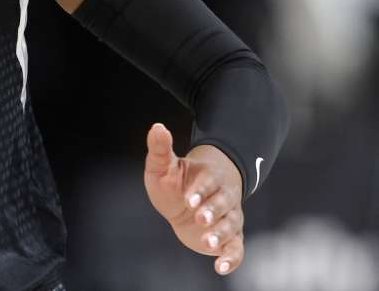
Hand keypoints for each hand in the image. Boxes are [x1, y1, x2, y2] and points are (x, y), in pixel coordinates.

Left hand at [144, 123, 245, 275]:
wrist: (185, 202)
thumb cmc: (175, 181)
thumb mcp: (163, 166)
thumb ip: (161, 148)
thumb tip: (157, 126)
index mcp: (208, 178)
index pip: (209, 182)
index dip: (200, 190)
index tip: (188, 198)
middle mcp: (223, 198)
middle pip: (224, 203)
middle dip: (213, 211)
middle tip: (200, 218)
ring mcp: (228, 218)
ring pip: (231, 226)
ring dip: (221, 234)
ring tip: (207, 244)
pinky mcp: (229, 238)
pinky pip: (236, 249)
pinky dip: (232, 258)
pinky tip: (221, 268)